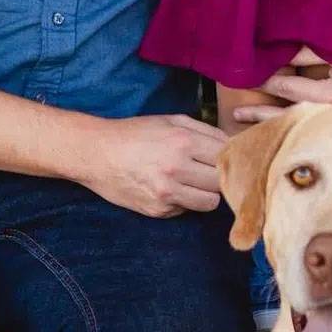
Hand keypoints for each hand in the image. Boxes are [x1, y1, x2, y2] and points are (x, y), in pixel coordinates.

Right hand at [78, 114, 226, 216]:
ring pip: (209, 203)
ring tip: (195, 182)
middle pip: (222, 182)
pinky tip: (172, 188)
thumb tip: (234, 144)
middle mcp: (176, 169)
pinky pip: (186, 210)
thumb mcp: (172, 120)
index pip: (227, 157)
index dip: (232, 157)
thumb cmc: (136, 133)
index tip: (230, 157)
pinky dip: (185, 202)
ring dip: (206, 193)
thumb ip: (207, 131)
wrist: (97, 153)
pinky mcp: (157, 210)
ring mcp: (166, 193)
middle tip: (211, 170)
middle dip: (221, 177)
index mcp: (183, 142)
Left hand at [231, 49, 331, 124]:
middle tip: (236, 113)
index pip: (290, 87)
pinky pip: (312, 124)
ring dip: (274, 123)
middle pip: (290, 116)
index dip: (267, 80)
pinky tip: (278, 127)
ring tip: (248, 124)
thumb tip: (278, 50)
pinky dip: (294, 124)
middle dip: (261, 114)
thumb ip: (310, 51)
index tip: (245, 76)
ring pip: (300, 124)